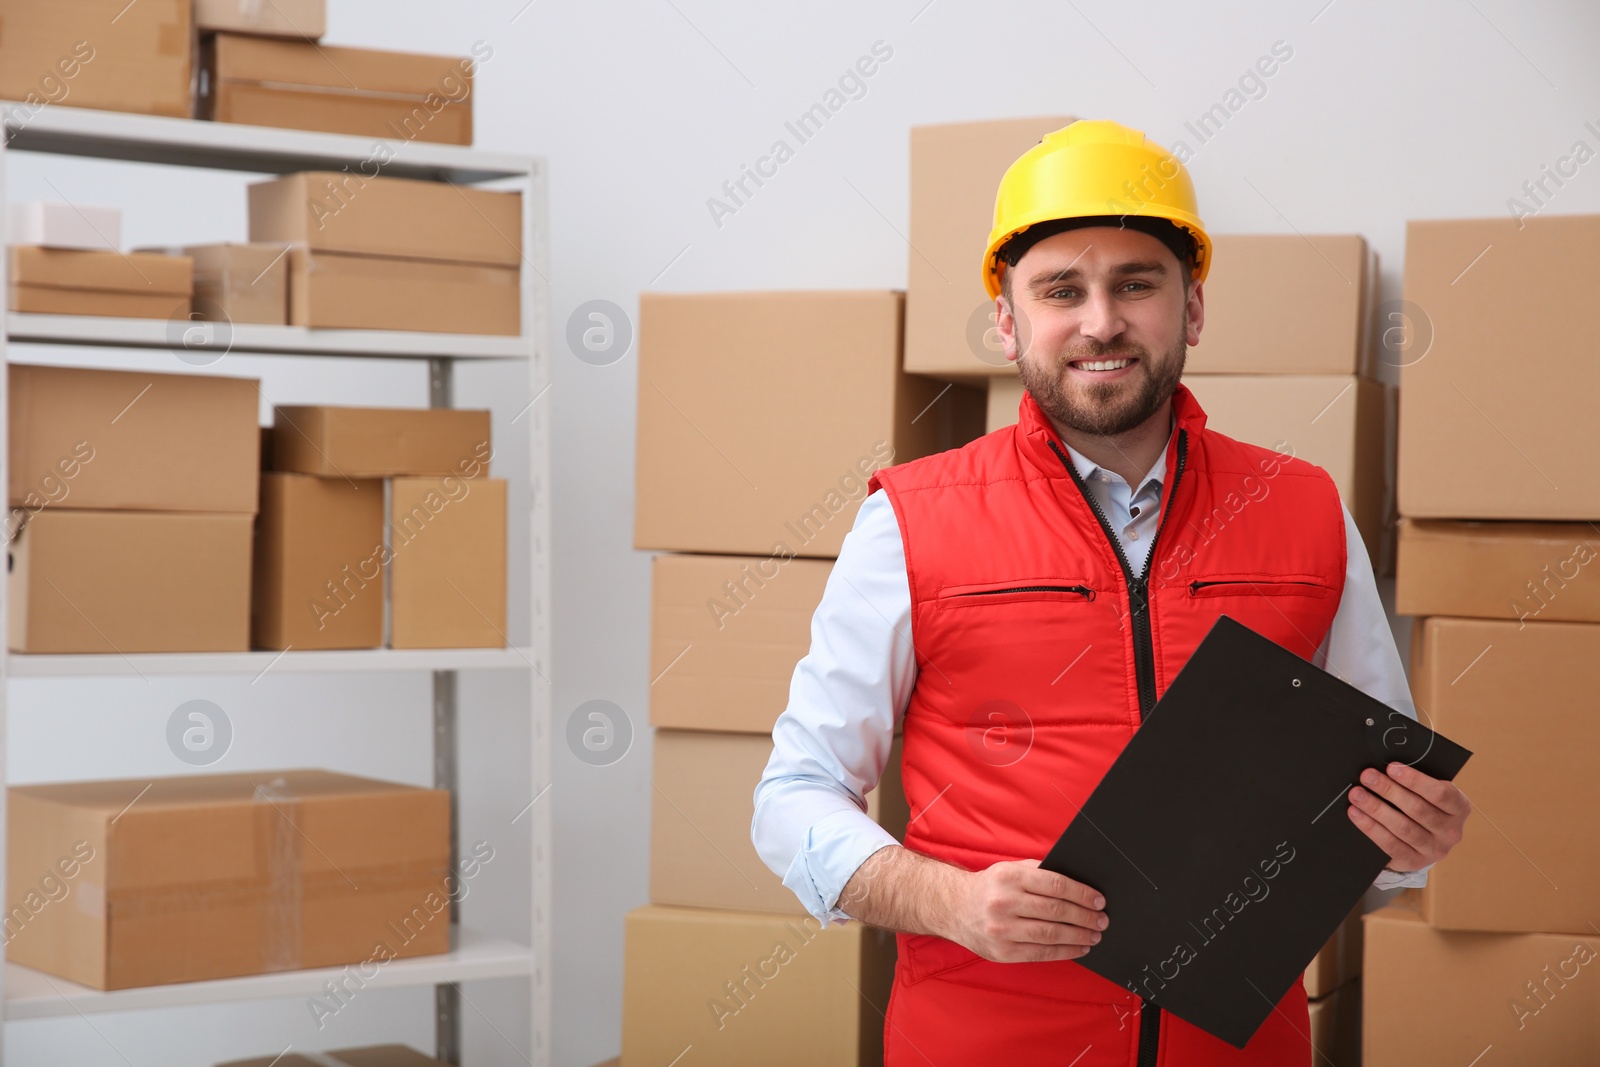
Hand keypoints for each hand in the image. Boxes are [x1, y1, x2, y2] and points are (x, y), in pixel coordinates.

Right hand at [945, 858, 1107, 963]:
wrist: (952, 908)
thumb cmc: (989, 887)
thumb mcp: (1010, 869)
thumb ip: (1039, 873)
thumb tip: (1078, 884)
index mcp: (1009, 877)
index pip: (1055, 885)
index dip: (1081, 894)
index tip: (1098, 900)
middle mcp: (1004, 903)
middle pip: (1055, 911)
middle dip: (1084, 916)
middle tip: (1102, 919)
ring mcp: (1002, 930)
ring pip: (1050, 934)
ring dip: (1079, 936)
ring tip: (1094, 935)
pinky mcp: (1002, 952)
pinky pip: (1041, 953)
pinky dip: (1064, 952)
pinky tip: (1078, 948)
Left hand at [1347, 761, 1470, 871]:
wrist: (1421, 842)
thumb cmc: (1422, 805)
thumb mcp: (1428, 794)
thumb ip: (1416, 782)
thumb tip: (1387, 768)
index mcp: (1460, 808)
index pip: (1441, 793)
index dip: (1415, 780)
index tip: (1391, 768)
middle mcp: (1451, 831)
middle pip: (1418, 809)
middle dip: (1388, 790)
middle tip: (1367, 777)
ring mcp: (1434, 849)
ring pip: (1403, 827)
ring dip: (1376, 808)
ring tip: (1357, 795)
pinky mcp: (1415, 862)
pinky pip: (1390, 844)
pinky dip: (1370, 828)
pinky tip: (1356, 814)